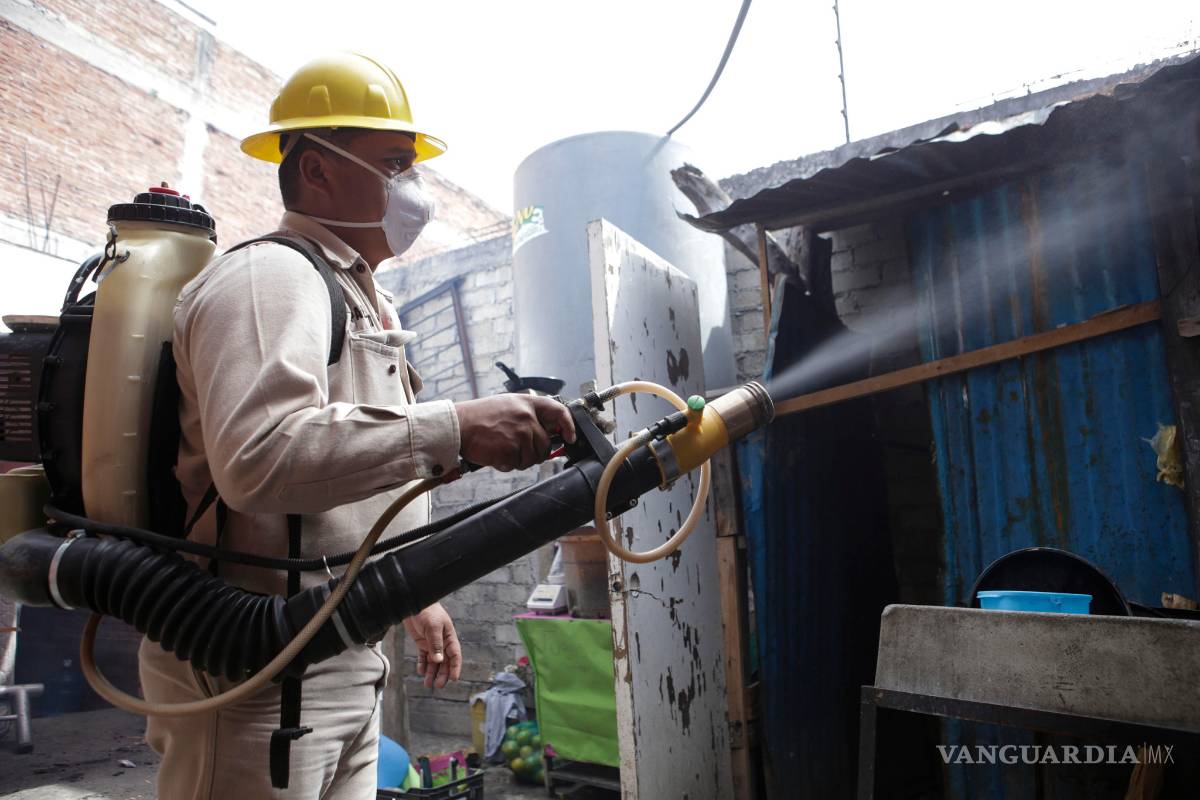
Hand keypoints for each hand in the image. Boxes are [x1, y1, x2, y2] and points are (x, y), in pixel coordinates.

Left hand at [402, 603, 461, 688]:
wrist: (414, 602)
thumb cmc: (427, 611)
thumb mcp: (432, 627)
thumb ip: (435, 644)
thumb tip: (438, 660)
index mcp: (449, 637)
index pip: (455, 655)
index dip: (455, 667)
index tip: (454, 679)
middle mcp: (442, 641)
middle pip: (445, 661)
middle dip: (442, 674)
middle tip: (438, 685)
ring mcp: (432, 642)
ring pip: (434, 661)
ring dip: (431, 672)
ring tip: (427, 683)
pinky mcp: (422, 642)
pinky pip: (423, 656)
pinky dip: (422, 664)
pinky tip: (421, 671)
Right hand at [454, 394, 575, 471]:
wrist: (458, 425)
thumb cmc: (480, 417)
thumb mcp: (508, 404)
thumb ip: (528, 414)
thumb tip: (548, 431)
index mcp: (527, 403)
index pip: (558, 412)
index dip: (568, 426)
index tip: (570, 437)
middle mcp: (527, 418)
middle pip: (545, 445)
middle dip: (533, 452)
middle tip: (515, 447)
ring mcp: (520, 435)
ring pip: (532, 458)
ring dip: (519, 459)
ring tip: (502, 448)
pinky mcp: (511, 451)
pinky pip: (516, 465)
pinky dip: (506, 464)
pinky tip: (495, 454)